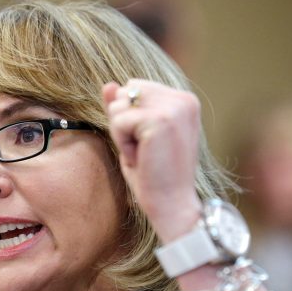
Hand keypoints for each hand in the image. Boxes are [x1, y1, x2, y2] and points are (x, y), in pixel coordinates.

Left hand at [102, 79, 202, 241]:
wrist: (172, 205)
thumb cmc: (155, 176)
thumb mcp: (136, 137)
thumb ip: (125, 109)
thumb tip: (108, 85)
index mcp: (184, 101)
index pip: (136, 87)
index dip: (131, 117)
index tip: (149, 144)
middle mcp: (183, 99)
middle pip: (126, 91)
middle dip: (124, 122)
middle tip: (144, 150)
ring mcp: (174, 108)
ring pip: (120, 104)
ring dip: (122, 133)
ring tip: (143, 154)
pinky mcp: (160, 120)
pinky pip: (119, 121)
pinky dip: (123, 143)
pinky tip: (141, 159)